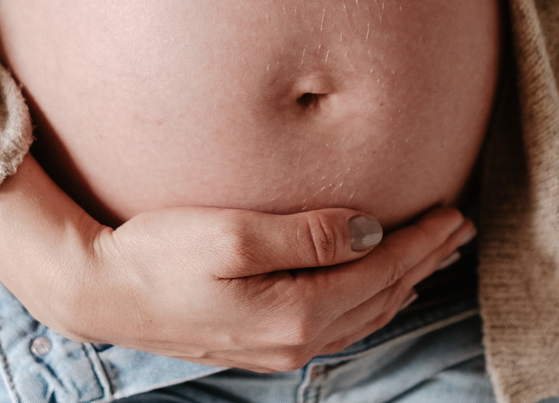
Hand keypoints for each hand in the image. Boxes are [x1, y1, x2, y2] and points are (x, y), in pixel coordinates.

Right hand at [57, 204, 474, 371]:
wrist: (99, 291)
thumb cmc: (159, 253)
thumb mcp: (234, 233)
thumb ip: (310, 234)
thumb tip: (373, 231)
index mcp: (297, 313)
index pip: (381, 271)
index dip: (422, 240)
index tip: (454, 210)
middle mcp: (296, 341)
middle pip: (381, 297)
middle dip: (424, 261)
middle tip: (459, 230)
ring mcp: (278, 349)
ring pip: (363, 315)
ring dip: (401, 283)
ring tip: (430, 256)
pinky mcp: (259, 343)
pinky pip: (337, 325)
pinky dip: (368, 302)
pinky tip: (372, 288)